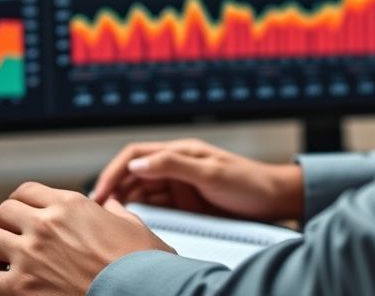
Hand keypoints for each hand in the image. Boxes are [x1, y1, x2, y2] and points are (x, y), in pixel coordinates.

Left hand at [0, 182, 172, 295]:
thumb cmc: (143, 269)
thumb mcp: (135, 229)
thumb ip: (116, 213)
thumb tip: (111, 206)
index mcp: (71, 206)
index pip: (26, 191)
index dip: (23, 205)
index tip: (23, 217)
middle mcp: (46, 225)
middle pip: (4, 211)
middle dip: (8, 227)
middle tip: (14, 241)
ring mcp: (30, 255)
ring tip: (5, 266)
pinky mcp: (20, 288)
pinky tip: (8, 290)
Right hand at [93, 139, 303, 220]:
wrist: (276, 201)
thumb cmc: (249, 183)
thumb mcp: (211, 172)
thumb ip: (173, 165)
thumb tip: (137, 164)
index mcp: (179, 151)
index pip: (135, 155)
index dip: (114, 170)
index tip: (100, 190)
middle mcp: (175, 166)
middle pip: (133, 174)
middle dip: (113, 188)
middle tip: (98, 209)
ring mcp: (179, 185)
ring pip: (141, 191)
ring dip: (124, 202)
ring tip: (110, 218)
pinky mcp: (184, 204)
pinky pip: (156, 207)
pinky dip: (141, 213)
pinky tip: (133, 223)